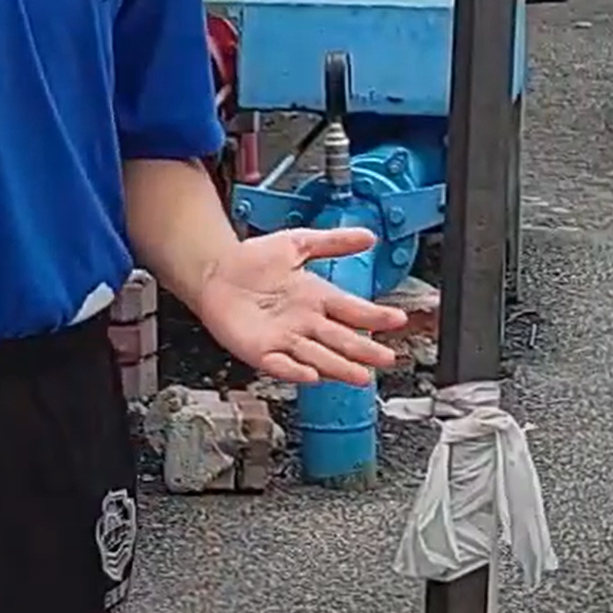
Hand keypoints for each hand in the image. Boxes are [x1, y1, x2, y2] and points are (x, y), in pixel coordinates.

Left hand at [190, 227, 407, 386]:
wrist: (216, 270)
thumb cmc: (254, 260)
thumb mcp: (298, 243)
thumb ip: (333, 242)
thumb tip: (368, 236)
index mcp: (318, 297)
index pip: (353, 309)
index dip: (375, 316)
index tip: (397, 319)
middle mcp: (306, 322)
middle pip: (341, 339)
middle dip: (364, 350)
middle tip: (387, 358)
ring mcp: (284, 338)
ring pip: (318, 356)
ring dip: (338, 368)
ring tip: (360, 376)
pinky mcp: (260, 350)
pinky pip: (280, 364)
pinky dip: (295, 371)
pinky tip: (311, 375)